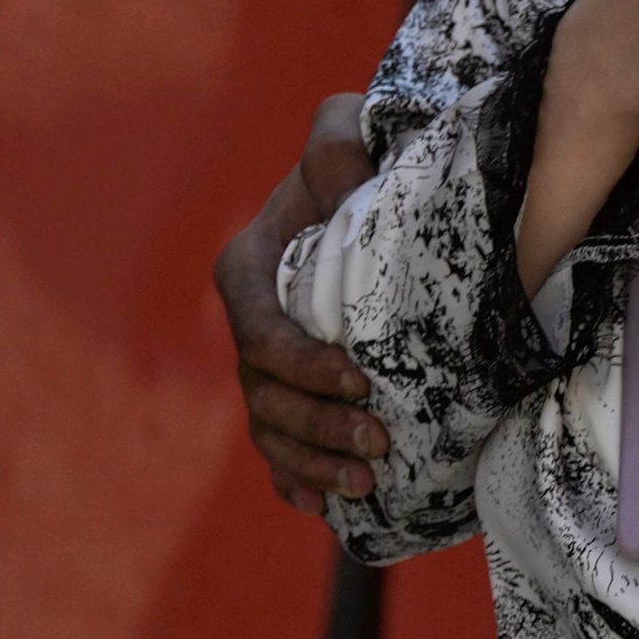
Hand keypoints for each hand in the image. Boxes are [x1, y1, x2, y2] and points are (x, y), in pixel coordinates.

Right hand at [216, 93, 381, 517]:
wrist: (387, 197)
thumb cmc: (363, 158)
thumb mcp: (348, 130)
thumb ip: (336, 142)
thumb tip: (345, 184)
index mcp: (251, 268)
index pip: (259, 331)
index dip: (300, 364)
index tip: (358, 380)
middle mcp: (254, 322)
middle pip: (264, 393)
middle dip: (316, 425)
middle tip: (378, 444)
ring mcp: (272, 365)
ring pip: (273, 429)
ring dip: (312, 462)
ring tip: (368, 483)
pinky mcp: (298, 392)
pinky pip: (282, 450)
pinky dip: (298, 481)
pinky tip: (327, 508)